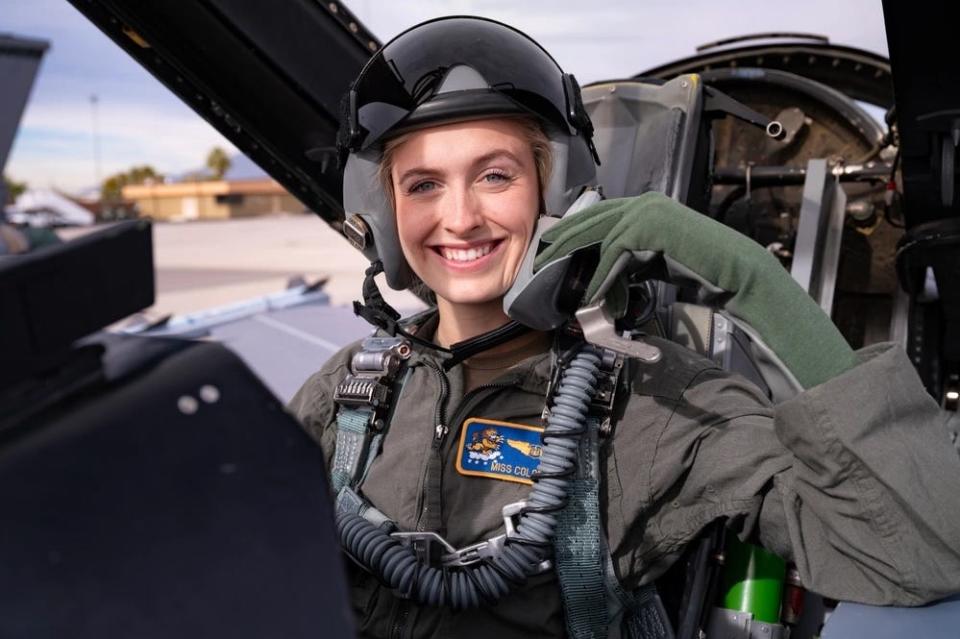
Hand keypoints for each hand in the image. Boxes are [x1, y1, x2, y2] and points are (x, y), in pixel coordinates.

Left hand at [534, 192, 855, 388]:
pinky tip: (593, 298)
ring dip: (578, 268)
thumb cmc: (697, 269)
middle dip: (561, 246)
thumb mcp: (653, 259)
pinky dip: (601, 279)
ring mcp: (647, 213)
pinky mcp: (650, 230)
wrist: (736, 272)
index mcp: (642, 206)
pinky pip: (613, 256)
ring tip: (562, 288)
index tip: (549, 253)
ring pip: (597, 238)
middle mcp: (642, 203)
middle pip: (587, 222)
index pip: (594, 216)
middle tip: (540, 267)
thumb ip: (627, 258)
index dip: (569, 234)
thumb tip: (599, 272)